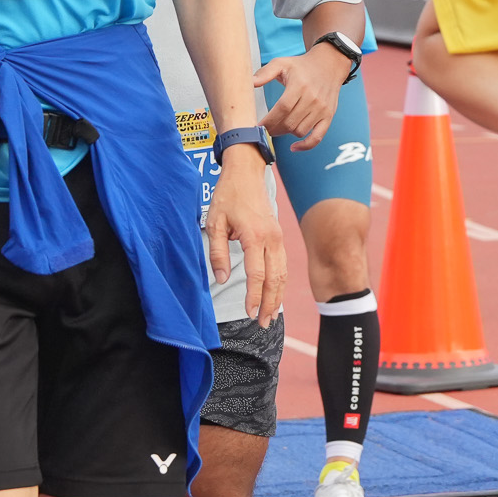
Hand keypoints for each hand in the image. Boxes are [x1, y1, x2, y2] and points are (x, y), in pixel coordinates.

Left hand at [205, 146, 286, 324]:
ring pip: (283, 274)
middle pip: (275, 279)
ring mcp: (278, 238)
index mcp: (255, 236)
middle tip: (263, 324)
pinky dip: (280, 283)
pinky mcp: (279, 237)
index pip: (257, 275)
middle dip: (270, 303)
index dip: (254, 297)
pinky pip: (283, 265)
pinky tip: (275, 295)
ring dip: (278, 296)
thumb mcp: (214, 222)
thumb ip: (217, 252)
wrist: (246, 173)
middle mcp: (272, 239)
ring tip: (270, 316)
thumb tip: (221, 278)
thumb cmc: (228, 196)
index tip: (249, 313)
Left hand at [256, 44, 349, 147]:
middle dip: (273, 130)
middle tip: (263, 130)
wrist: (329, 64)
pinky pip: (317, 137)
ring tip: (277, 129)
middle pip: (289, 122)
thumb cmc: (302, 65)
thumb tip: (250, 83)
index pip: (282, 109)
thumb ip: (265, 73)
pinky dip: (306, 145)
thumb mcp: (282, 63)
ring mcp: (322, 109)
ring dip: (285, 134)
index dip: (268, 121)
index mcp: (299, 85)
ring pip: (300, 131)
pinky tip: (294, 147)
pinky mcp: (328, 116)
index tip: (257, 126)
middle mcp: (313, 98)